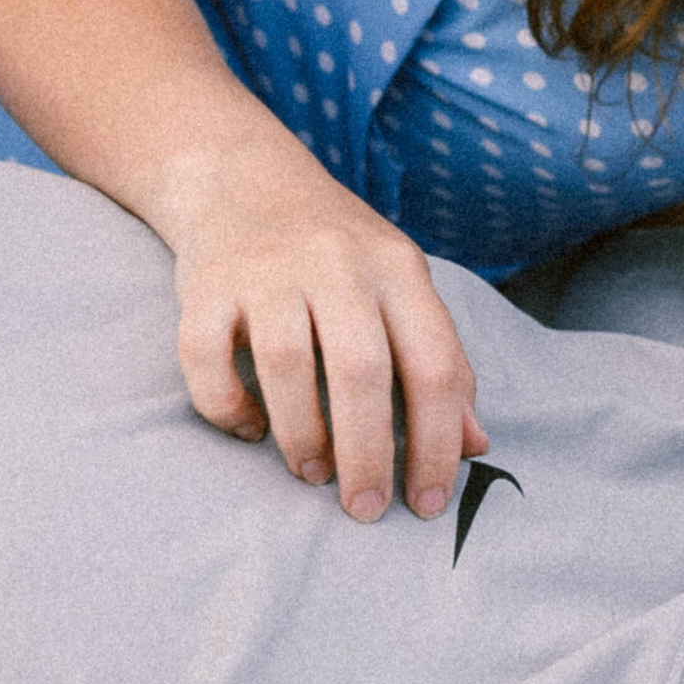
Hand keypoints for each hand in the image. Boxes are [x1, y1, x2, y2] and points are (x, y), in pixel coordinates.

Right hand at [160, 131, 483, 522]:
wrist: (241, 174)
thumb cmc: (337, 247)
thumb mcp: (401, 284)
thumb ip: (439, 358)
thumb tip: (476, 445)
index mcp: (398, 268)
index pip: (435, 364)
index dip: (437, 443)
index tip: (427, 502)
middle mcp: (337, 263)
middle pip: (361, 371)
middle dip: (369, 455)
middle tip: (365, 509)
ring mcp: (268, 271)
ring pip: (286, 366)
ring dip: (302, 437)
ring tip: (313, 473)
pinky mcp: (207, 285)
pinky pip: (207, 358)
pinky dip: (226, 407)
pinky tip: (248, 428)